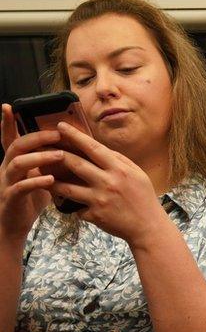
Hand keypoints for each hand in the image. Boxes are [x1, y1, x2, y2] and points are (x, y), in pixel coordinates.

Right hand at [0, 103, 57, 241]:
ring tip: (60, 155)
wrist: (15, 225)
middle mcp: (7, 168)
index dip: (7, 123)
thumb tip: (74, 148)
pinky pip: (21, 187)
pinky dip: (36, 182)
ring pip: (17, 163)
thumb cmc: (31, 198)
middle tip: (57, 134)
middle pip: (17, 146)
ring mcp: (7, 183)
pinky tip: (50, 180)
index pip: (9, 137)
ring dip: (40, 157)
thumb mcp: (40, 175)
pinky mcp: (10, 198)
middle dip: (36, 137)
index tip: (8, 107)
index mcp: (15, 161)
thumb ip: (50, 163)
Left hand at [48, 122, 167, 246]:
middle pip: (76, 164)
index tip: (61, 126)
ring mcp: (99, 199)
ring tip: (39, 176)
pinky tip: (70, 206)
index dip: (75, 136)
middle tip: (42, 147)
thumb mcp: (137, 174)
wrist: (148, 227)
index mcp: (119, 169)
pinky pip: (77, 208)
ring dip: (52, 182)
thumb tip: (101, 149)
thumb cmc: (144, 198)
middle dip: (56, 154)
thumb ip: (119, 160)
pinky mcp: (94, 215)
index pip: (93, 148)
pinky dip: (74, 206)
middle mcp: (108, 182)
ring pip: (67, 188)